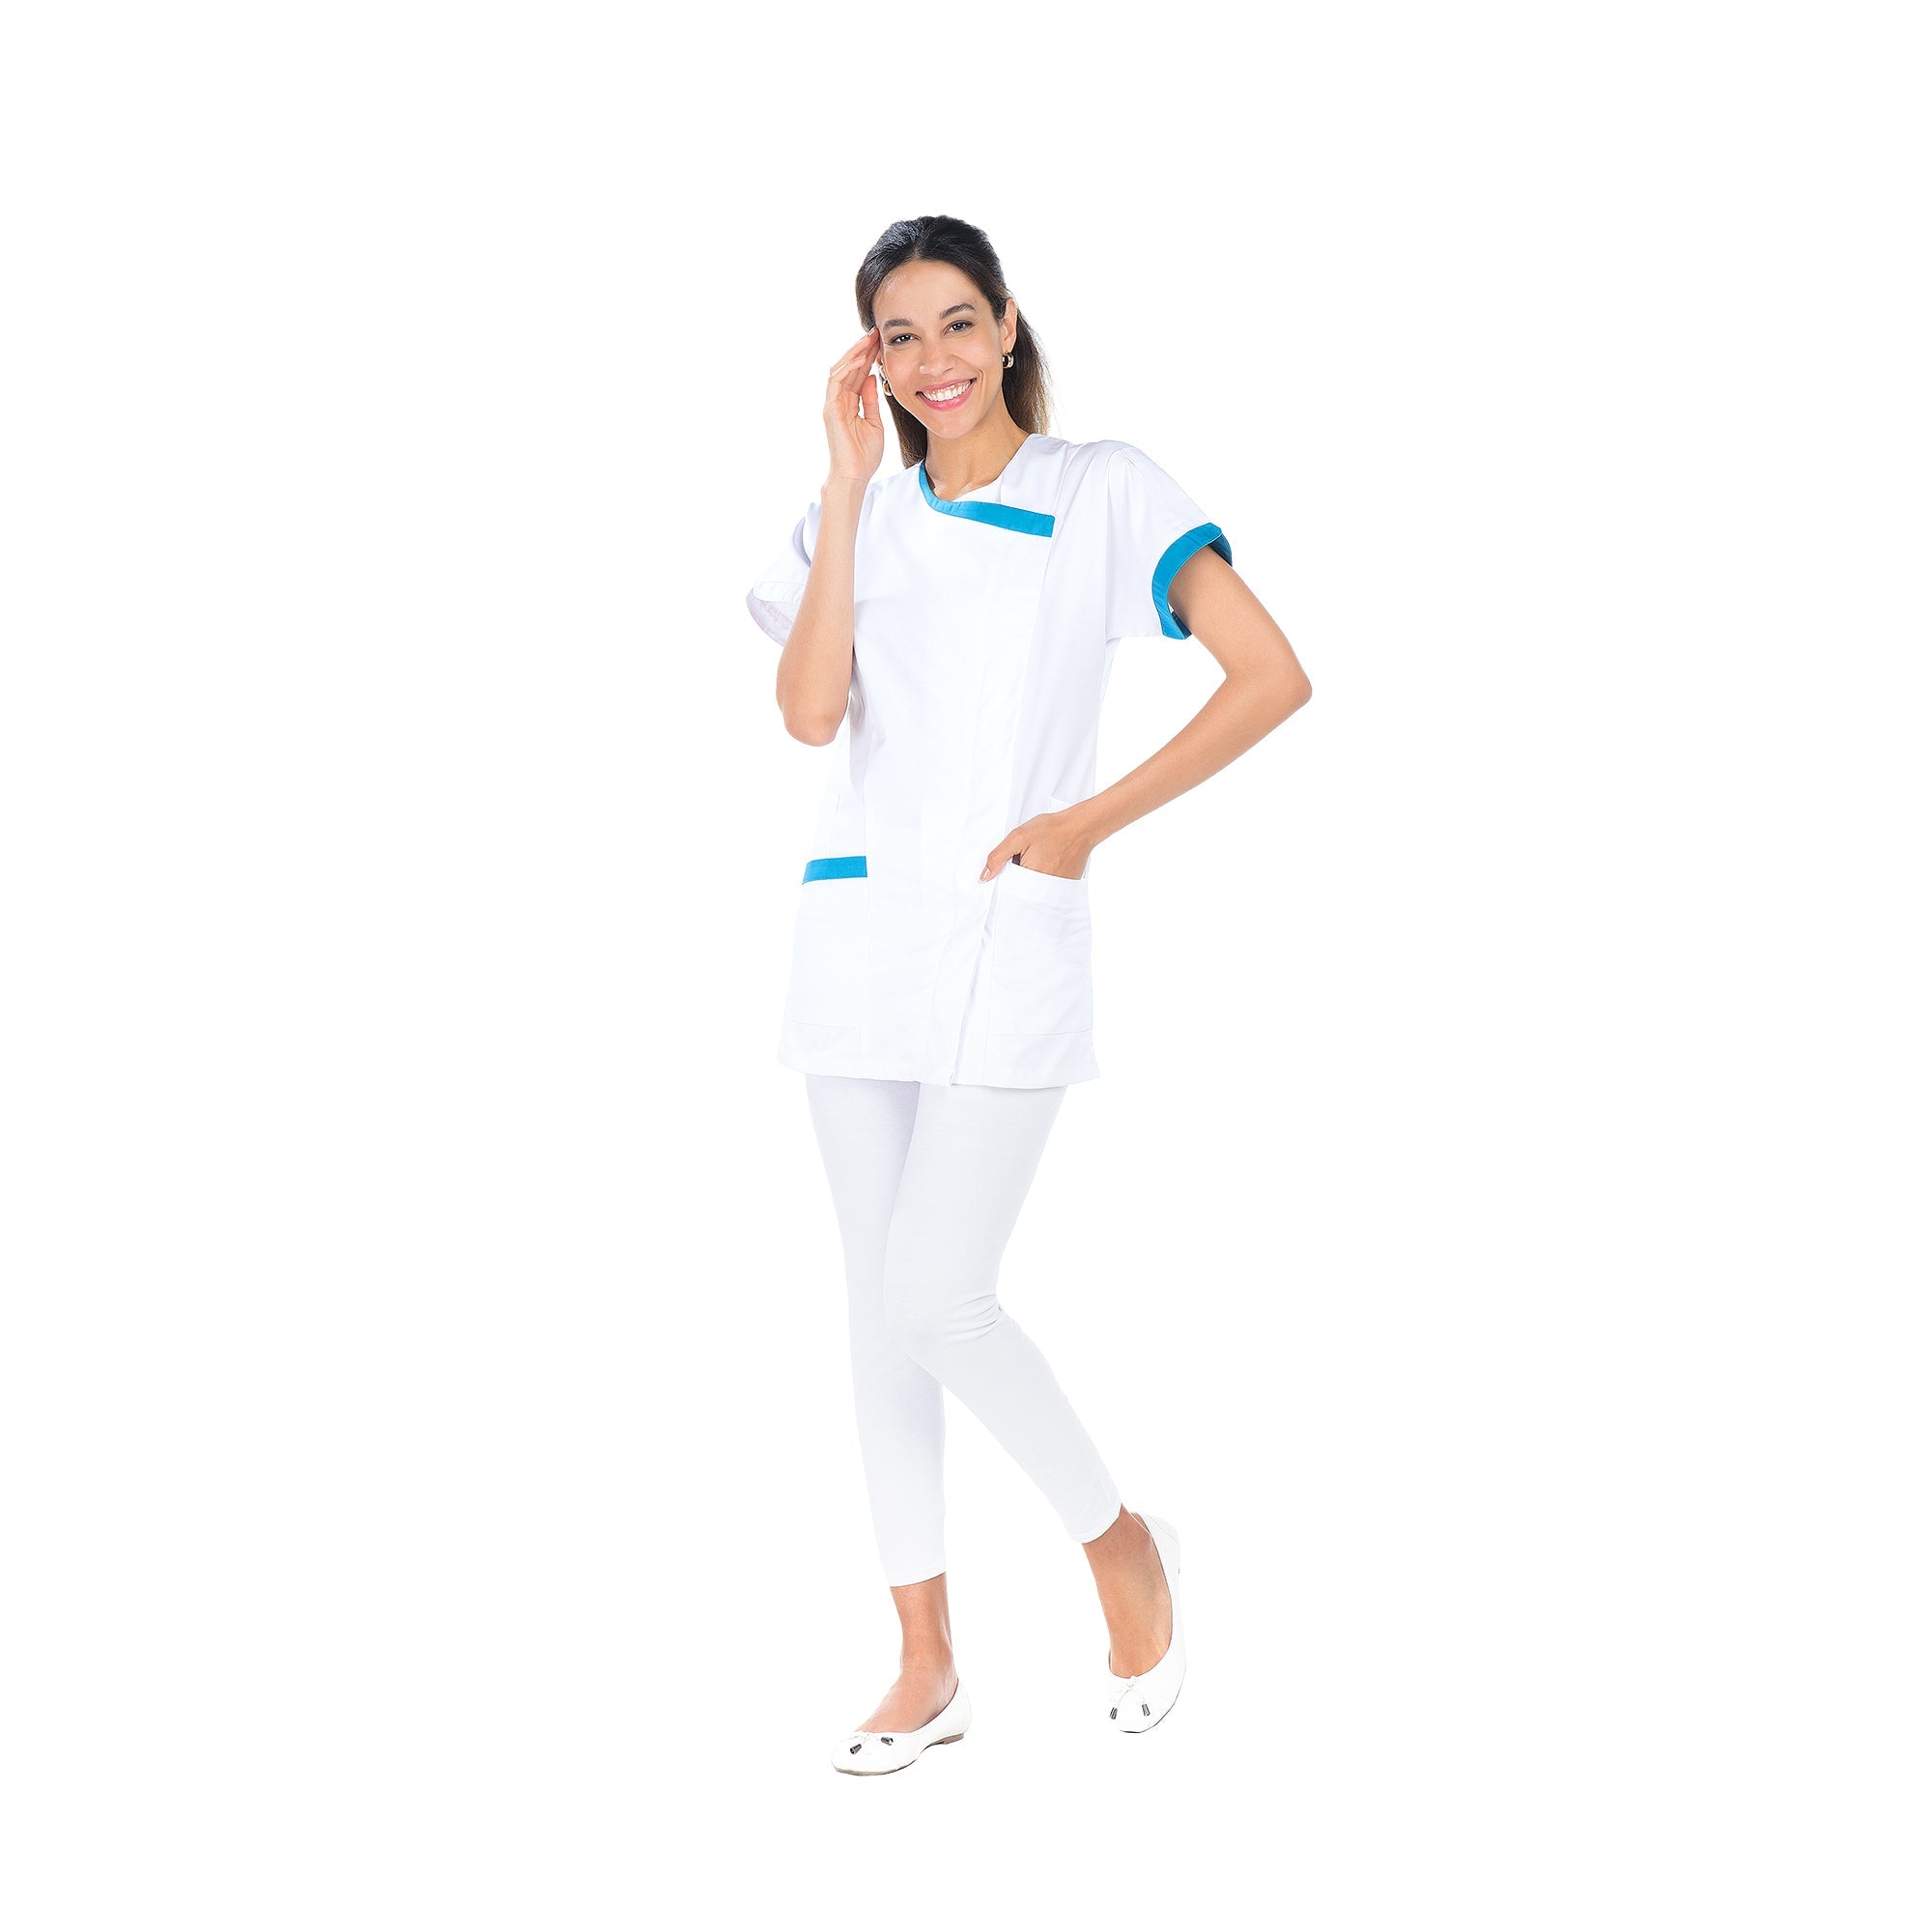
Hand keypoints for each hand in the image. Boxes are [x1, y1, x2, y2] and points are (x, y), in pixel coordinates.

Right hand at [823, 327, 884, 485]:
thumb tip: (872, 379)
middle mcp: (838, 401)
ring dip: (854, 353)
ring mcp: (832, 404)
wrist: (854, 475)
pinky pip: (836, 382)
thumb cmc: (864, 455)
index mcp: (849, 404)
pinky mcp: (830, 409)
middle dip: (862, 349)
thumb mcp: (874, 422)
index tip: (881, 343)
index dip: (868, 357)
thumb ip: (871, 400)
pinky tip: (859, 357)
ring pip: (840, 370)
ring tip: (868, 339)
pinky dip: (847, 368)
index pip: (858, 374)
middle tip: (876, 332)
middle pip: (849, 368)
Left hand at [979, 806, 1092, 881]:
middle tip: (1028, 855)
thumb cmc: (1051, 830)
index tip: (1013, 862)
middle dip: (1019, 875)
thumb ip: (998, 857)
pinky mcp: (1065, 885)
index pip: (1008, 888)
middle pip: (1021, 890)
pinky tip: (1048, 860)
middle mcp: (1043, 889)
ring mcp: (1055, 888)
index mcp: (1029, 878)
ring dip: (1031, 876)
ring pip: (1033, 889)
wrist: (1081, 827)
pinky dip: (1044, 876)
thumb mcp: (1018, 837)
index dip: (1005, 876)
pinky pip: (1047, 887)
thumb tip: (985, 877)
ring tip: (1040, 856)